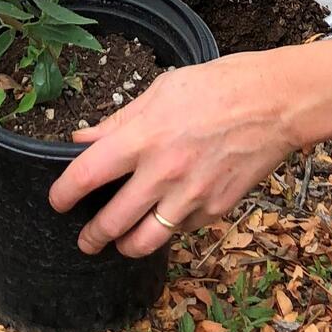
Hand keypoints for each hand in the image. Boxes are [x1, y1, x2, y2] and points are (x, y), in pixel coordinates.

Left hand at [48, 49, 300, 258]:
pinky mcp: (215, 210)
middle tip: (85, 237)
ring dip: (124, 245)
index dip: (62, 194)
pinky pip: (180, 230)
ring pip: (143, 242)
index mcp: (144, 136)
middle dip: (90, 236)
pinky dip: (169, 228)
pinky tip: (166, 215)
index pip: (86, 176)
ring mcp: (190, 196)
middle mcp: (163, 172)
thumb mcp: (162, 90)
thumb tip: (83, 140)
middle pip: (110, 222)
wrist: (274, 103)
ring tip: (119, 241)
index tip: (57, 202)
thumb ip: (119, 120)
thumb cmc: (218, 86)